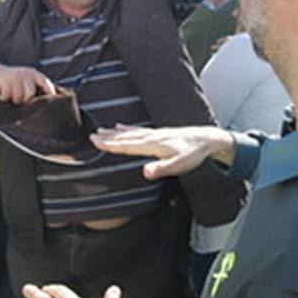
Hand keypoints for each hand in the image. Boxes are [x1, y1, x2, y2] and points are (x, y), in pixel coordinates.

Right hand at [0, 63, 55, 103]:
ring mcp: (15, 77)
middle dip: (26, 100)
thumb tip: (57, 96)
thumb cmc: (18, 80)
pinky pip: (7, 95)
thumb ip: (41, 87)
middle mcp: (26, 74)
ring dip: (15, 100)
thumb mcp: (30, 80)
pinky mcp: (5, 80)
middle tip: (22, 100)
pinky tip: (4, 96)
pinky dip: (5, 98)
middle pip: (30, 94)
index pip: (45, 83)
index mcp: (35, 74)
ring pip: (18, 97)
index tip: (51, 100)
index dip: (49, 92)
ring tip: (13, 97)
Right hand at [90, 124, 233, 177]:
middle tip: (92, 136)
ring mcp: (154, 134)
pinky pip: (137, 130)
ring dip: (114, 133)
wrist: (206, 139)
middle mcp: (151, 137)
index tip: (96, 142)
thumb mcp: (180, 166)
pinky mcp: (158, 133)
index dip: (111, 145)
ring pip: (129, 133)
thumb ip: (162, 169)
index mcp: (153, 145)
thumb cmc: (193, 154)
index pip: (127, 145)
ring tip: (101, 131)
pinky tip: (120, 126)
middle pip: (125, 138)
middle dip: (108, 138)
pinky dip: (126, 128)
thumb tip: (145, 172)